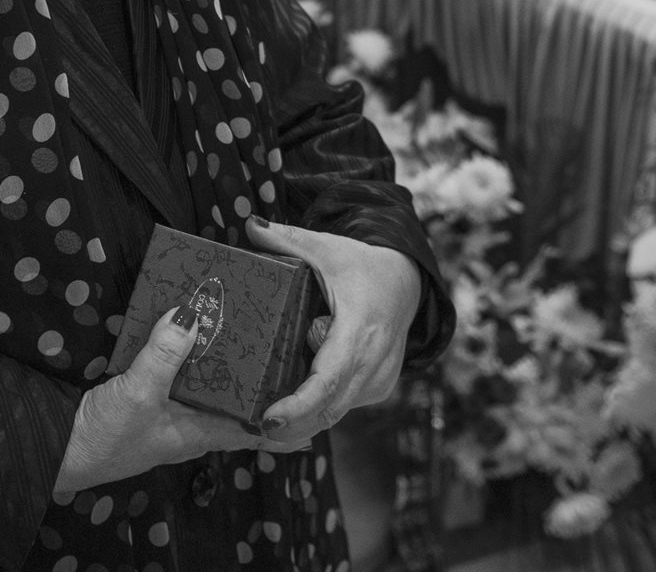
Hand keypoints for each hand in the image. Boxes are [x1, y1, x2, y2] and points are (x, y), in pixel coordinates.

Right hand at [54, 307, 287, 496]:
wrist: (58, 448)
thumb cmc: (104, 438)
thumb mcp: (137, 393)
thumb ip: (164, 355)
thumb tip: (193, 315)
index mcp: (201, 432)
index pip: (255, 431)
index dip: (287, 423)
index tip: (320, 411)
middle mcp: (192, 421)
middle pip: (236, 398)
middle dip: (259, 376)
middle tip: (284, 343)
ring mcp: (170, 409)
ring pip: (208, 382)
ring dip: (224, 358)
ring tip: (245, 325)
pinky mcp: (148, 395)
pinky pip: (178, 370)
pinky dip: (187, 350)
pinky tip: (189, 326)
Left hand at [249, 215, 421, 444]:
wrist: (406, 283)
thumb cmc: (362, 266)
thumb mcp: (326, 249)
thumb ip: (286, 239)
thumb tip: (249, 226)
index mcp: (360, 329)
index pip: (329, 378)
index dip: (299, 405)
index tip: (269, 419)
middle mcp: (375, 361)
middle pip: (330, 407)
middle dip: (292, 425)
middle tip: (251, 429)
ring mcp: (380, 380)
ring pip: (336, 411)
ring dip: (303, 422)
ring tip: (262, 427)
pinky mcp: (379, 389)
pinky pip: (343, 406)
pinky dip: (318, 411)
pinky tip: (290, 415)